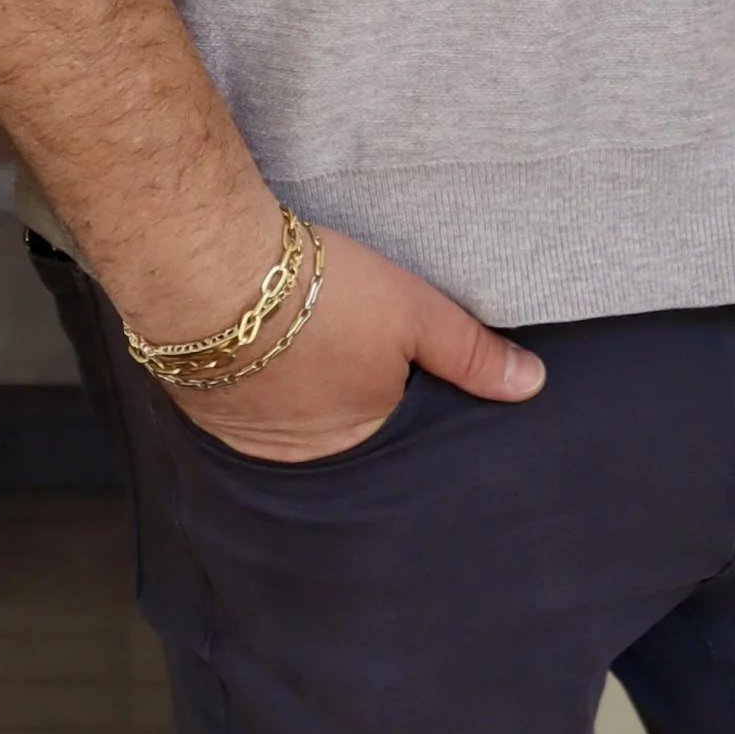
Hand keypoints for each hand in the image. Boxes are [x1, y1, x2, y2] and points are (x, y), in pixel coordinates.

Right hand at [158, 220, 543, 464]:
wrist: (211, 271)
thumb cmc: (319, 294)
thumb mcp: (412, 310)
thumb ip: (471, 352)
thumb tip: (531, 385)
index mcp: (362, 447)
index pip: (398, 447)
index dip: (403, 414)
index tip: (403, 389)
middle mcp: (304, 462)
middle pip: (340, 443)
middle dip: (351, 415)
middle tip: (351, 369)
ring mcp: (248, 442)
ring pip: (288, 431)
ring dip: (300, 404)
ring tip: (308, 360)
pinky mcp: (203, 412)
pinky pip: (241, 413)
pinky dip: (255, 390)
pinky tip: (260, 357)